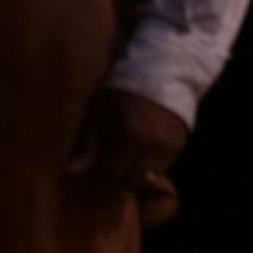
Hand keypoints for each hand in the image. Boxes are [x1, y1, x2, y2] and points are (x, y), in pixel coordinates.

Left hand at [69, 88, 189, 226]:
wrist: (164, 69)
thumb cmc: (124, 86)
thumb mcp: (100, 107)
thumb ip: (87, 140)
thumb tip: (73, 170)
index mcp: (130, 133)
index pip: (108, 174)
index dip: (95, 179)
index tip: (86, 178)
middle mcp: (152, 143)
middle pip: (128, 182)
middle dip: (113, 183)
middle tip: (101, 177)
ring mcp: (169, 145)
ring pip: (145, 178)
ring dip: (131, 175)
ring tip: (119, 166)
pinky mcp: (180, 144)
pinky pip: (159, 168)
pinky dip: (146, 166)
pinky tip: (137, 155)